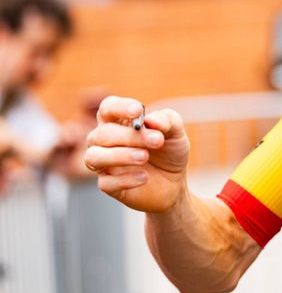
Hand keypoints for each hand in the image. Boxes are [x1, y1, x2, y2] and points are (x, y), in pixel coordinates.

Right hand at [84, 96, 190, 213]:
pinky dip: (125, 180)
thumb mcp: (176, 133)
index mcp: (120, 121)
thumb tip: (151, 120)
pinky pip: (105, 183)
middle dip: (129, 136)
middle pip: (103, 133)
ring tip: (144, 157)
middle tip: (157, 141)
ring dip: (119, 156)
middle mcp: (105, 140)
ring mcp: (104, 163)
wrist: (175, 182)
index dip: (119, 107)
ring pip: (94, 156)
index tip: (137, 111)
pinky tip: (144, 177)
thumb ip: (167, 121)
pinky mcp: (108, 185)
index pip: (108, 107)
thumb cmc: (170, 150)